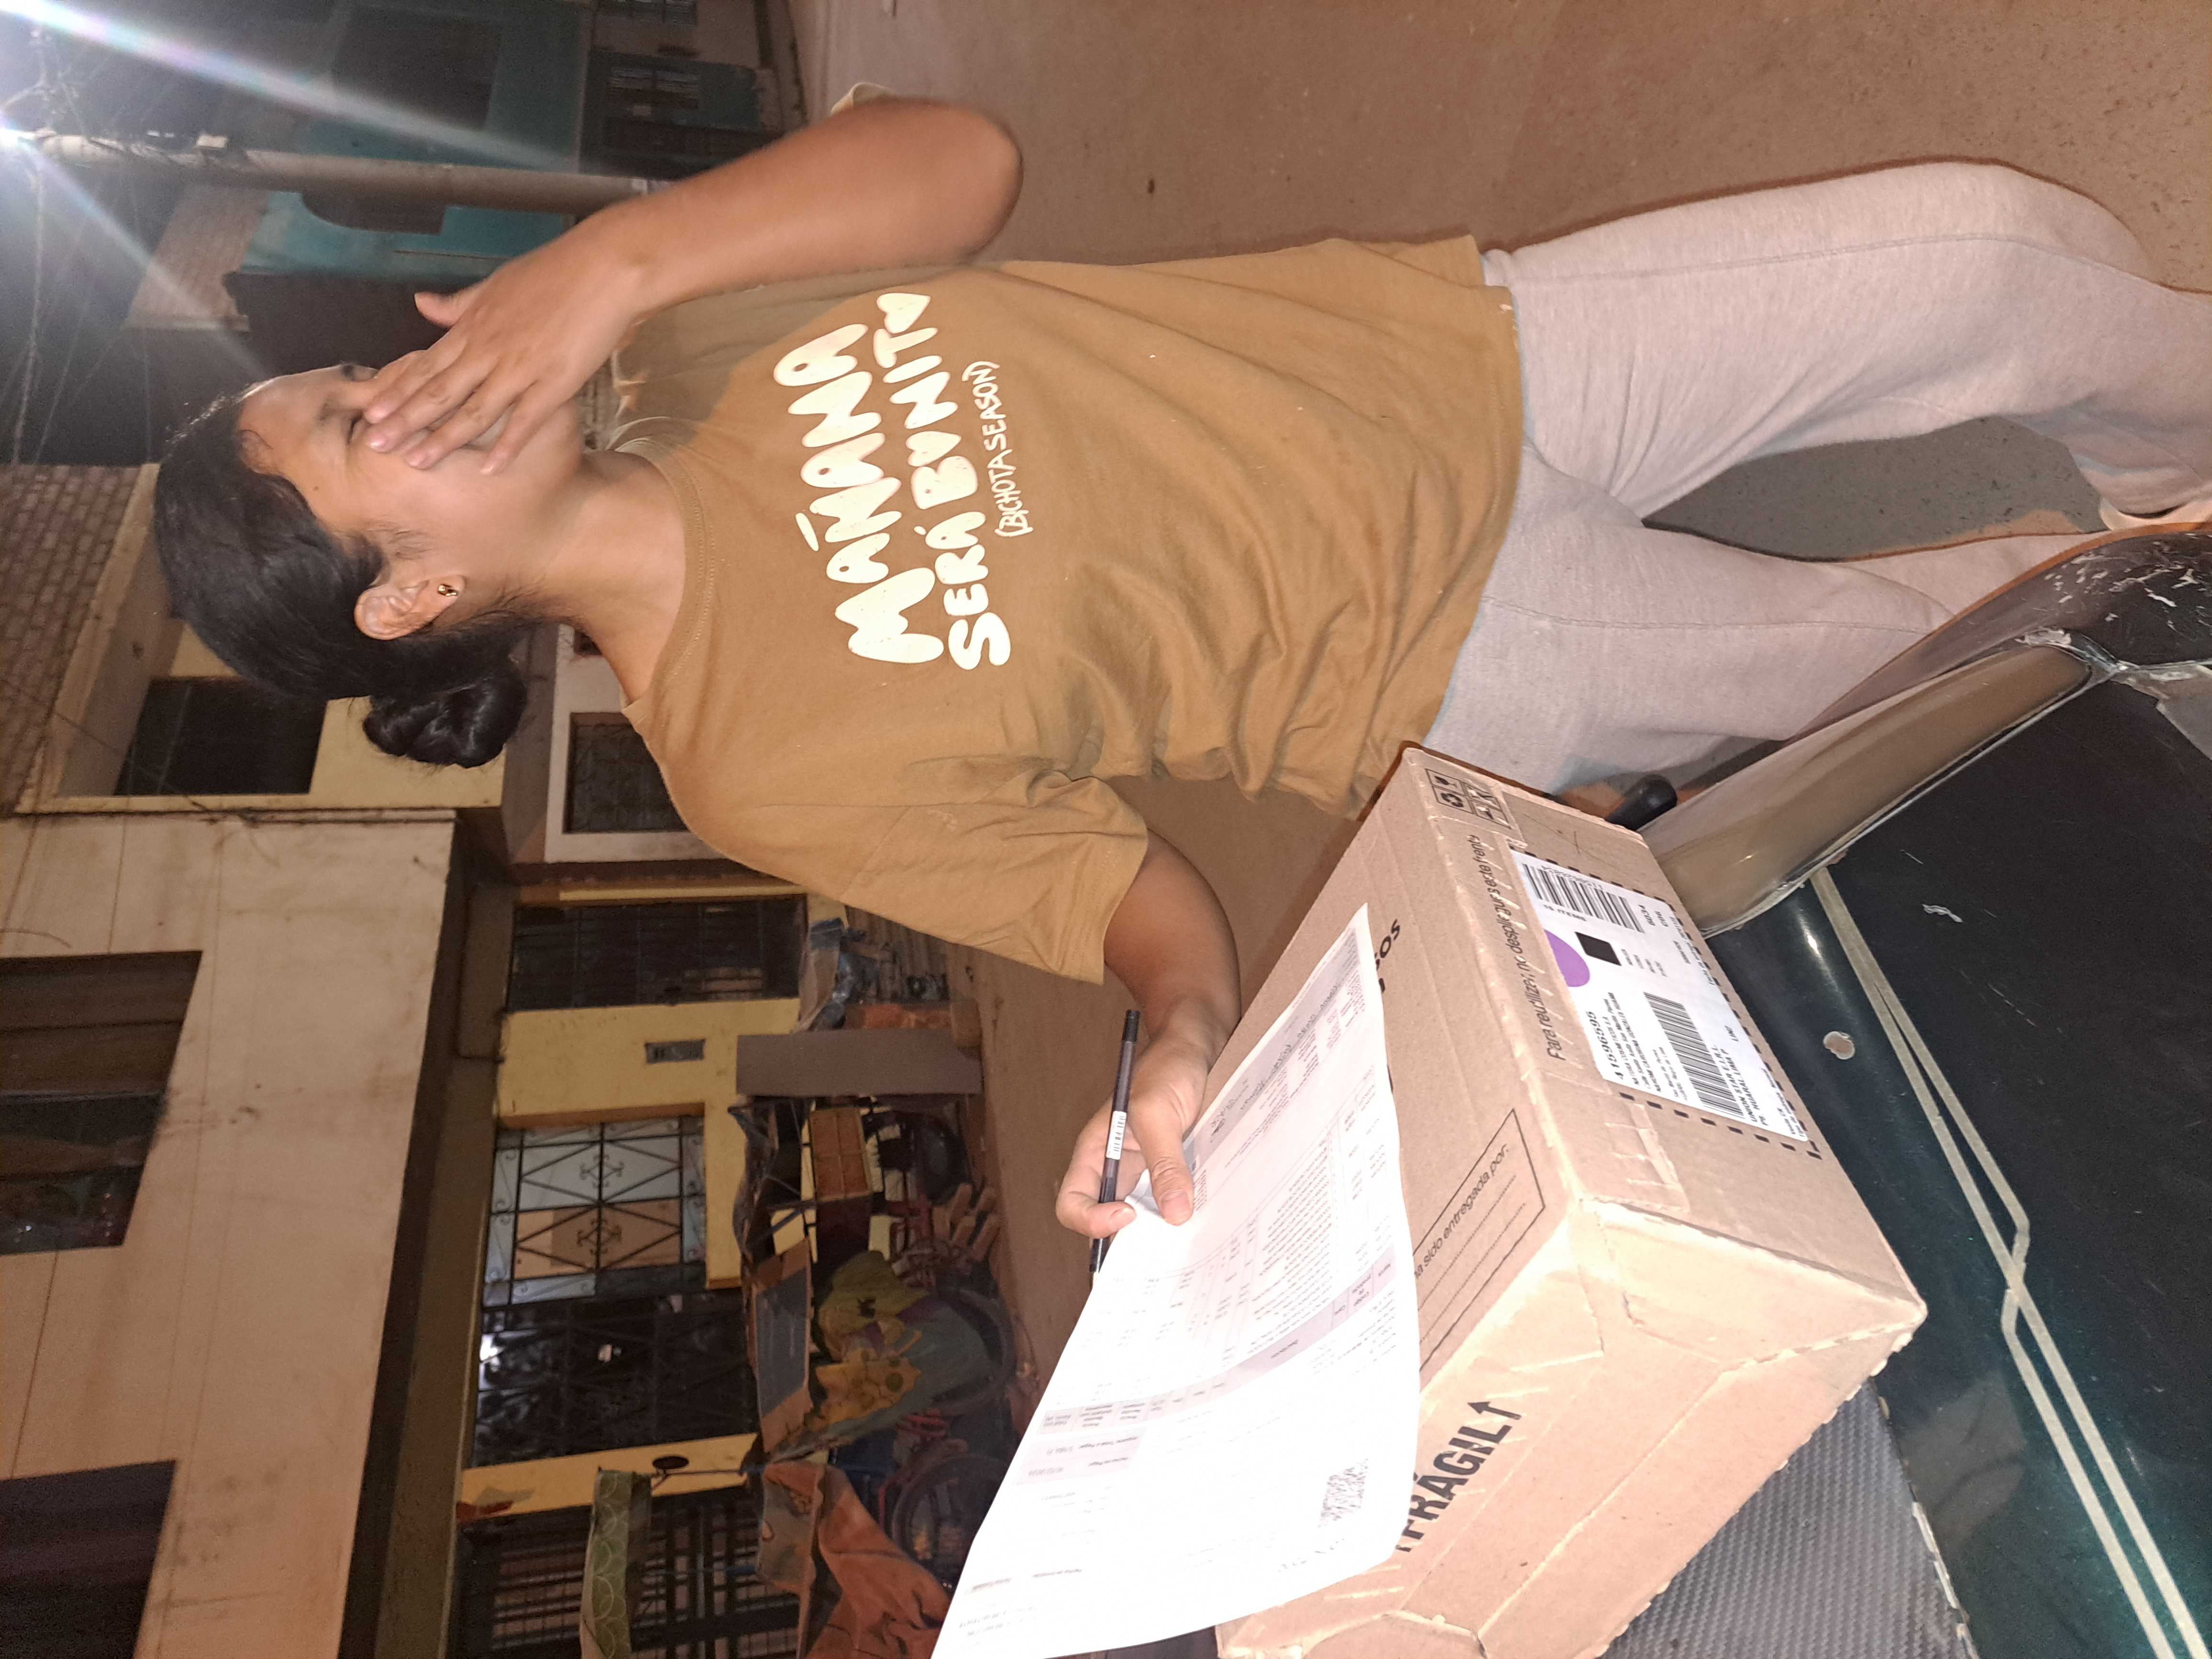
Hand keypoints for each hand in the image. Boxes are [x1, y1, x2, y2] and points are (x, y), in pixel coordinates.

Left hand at [359, 223, 644, 473]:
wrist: (604, 266)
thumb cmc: (554, 271)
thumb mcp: (496, 283)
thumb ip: (458, 303)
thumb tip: (420, 304)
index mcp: (474, 326)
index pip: (426, 365)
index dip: (397, 391)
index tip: (368, 412)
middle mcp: (489, 350)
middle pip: (438, 391)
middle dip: (404, 420)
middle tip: (374, 445)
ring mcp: (520, 368)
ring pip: (473, 410)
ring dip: (442, 439)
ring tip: (415, 462)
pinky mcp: (554, 382)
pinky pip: (525, 420)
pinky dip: (507, 445)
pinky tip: (489, 468)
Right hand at [1055, 1027, 1213, 1238]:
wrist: (1197, 1047)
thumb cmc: (1167, 1068)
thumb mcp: (1161, 1114)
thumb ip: (1165, 1163)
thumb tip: (1175, 1215)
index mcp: (1095, 1152)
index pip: (1072, 1202)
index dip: (1091, 1219)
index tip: (1128, 1216)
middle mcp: (1114, 1166)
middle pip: (1104, 1218)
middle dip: (1127, 1240)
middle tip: (1159, 1248)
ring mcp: (1142, 1170)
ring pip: (1140, 1216)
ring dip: (1158, 1230)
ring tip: (1183, 1241)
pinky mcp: (1170, 1169)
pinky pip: (1168, 1201)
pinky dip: (1180, 1212)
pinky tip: (1202, 1218)